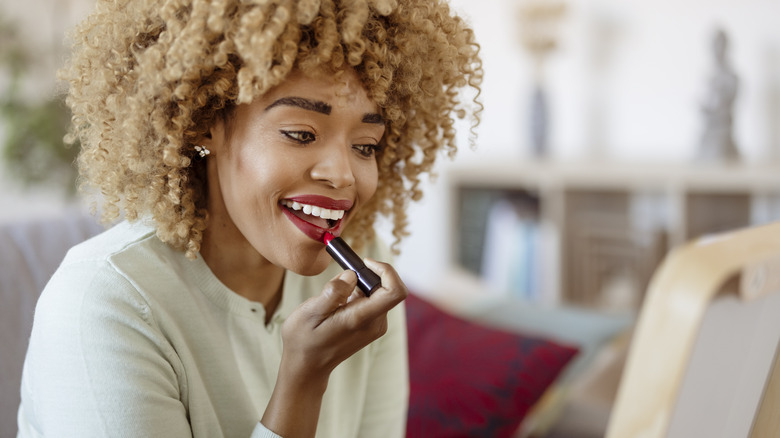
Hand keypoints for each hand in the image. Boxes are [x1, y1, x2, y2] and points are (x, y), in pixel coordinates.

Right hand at [261, 259, 407, 436]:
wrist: (306, 368)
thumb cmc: (303, 341)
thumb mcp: (311, 313)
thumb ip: (333, 292)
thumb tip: (352, 275)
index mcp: (361, 319)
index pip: (394, 291)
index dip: (386, 270)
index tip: (364, 262)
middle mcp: (375, 323)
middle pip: (385, 287)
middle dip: (364, 276)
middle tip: (338, 281)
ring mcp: (374, 326)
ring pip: (377, 292)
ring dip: (357, 286)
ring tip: (331, 299)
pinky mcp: (370, 326)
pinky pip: (370, 300)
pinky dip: (356, 294)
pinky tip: (336, 306)